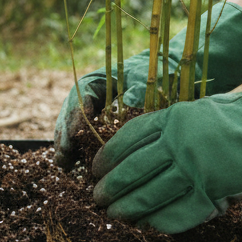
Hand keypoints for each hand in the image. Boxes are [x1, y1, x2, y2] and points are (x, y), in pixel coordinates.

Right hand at [53, 2, 241, 168]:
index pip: (79, 96)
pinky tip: (77, 167)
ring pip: (72, 126)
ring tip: (64, 165)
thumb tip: (128, 100)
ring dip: (67, 146)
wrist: (178, 74)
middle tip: (63, 158)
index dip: (73, 116)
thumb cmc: (165, 75)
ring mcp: (95, 109)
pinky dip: (79, 151)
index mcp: (100, 78)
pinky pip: (84, 137)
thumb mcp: (153, 80)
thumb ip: (139, 91)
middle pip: (69, 113)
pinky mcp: (102, 124)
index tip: (74, 136)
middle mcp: (92, 93)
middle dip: (64, 136)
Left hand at [91, 35, 241, 233]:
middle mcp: (177, 145)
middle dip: (109, 188)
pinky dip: (156, 222)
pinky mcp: (210, 195)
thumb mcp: (196, 112)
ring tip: (115, 214)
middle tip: (97, 198)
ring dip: (126, 209)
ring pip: (146, 196)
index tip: (95, 170)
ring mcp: (193, 171)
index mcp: (171, 119)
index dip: (106, 158)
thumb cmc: (238, 119)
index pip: (126, 141)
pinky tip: (146, 224)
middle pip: (130, 171)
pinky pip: (174, 214)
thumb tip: (134, 155)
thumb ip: (166, 129)